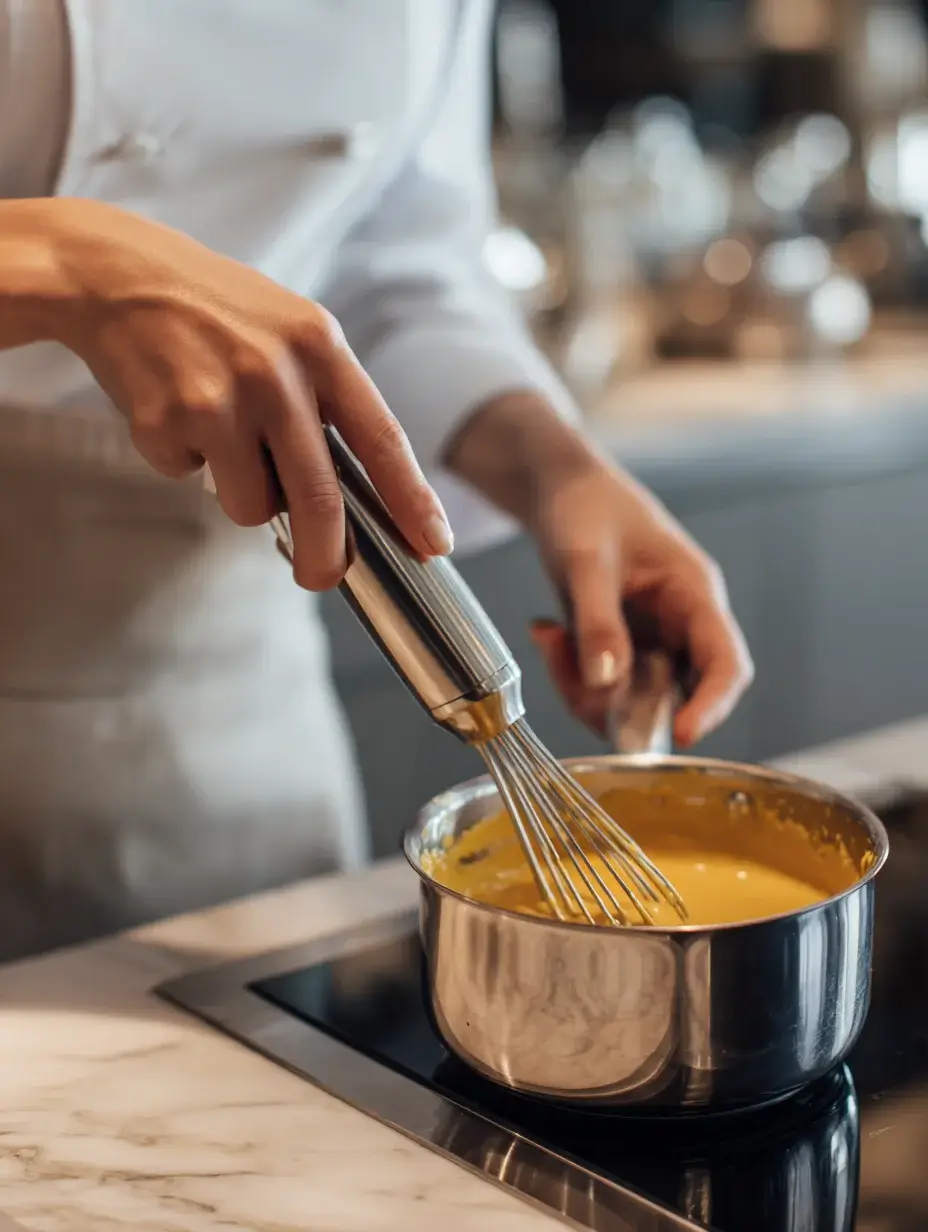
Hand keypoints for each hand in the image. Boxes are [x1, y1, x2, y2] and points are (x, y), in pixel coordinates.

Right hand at [42, 200, 453, 588]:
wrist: (118, 273)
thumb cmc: (217, 311)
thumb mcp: (290, 331)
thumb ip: (325, 400)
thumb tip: (352, 496)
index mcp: (320, 346)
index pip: (382, 438)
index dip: (412, 500)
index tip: (434, 544)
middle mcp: (276, 373)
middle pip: (319, 497)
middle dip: (325, 554)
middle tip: (321, 577)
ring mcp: (221, 398)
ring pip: (251, 504)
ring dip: (242, 496)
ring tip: (220, 438)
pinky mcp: (167, 420)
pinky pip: (191, 479)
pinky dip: (186, 462)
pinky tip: (174, 411)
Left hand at [446, 394, 752, 747]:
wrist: (559, 489)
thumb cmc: (585, 506)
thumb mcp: (585, 559)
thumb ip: (597, 620)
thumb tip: (607, 682)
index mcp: (693, 594)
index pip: (725, 662)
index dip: (712, 705)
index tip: (683, 734)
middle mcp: (681, 624)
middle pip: (678, 694)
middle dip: (627, 707)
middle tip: (579, 688)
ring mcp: (651, 639)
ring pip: (634, 698)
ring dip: (587, 690)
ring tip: (549, 638)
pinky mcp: (621, 647)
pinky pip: (604, 686)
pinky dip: (572, 675)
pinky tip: (547, 634)